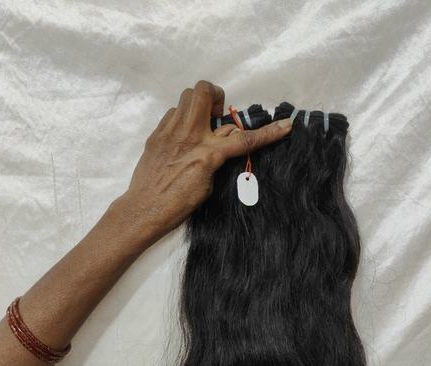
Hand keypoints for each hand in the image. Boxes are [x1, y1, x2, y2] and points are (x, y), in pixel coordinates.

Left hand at [115, 80, 291, 246]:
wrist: (144, 210)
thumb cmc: (178, 205)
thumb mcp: (208, 185)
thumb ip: (217, 160)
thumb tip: (222, 144)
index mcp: (207, 155)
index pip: (243, 139)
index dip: (268, 133)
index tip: (285, 125)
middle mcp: (189, 137)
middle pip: (204, 91)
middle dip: (215, 95)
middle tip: (216, 114)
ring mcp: (170, 132)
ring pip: (186, 96)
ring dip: (197, 104)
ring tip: (199, 124)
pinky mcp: (156, 134)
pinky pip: (172, 113)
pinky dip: (181, 119)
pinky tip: (182, 137)